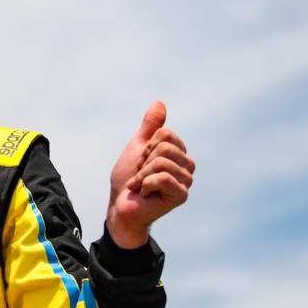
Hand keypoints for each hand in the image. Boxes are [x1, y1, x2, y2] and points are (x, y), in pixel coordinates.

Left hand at [106, 101, 194, 249]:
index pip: (166, 134)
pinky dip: (146, 184)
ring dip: (143, 174)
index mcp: (179, 153)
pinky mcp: (182, 195)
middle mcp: (187, 166)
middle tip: (140, 176)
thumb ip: (149, 127)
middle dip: (144, 161)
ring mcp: (186, 181)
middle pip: (164, 146)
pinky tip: (145, 194)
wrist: (120, 206)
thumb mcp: (137, 147)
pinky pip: (162, 177)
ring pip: (162, 161)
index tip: (141, 162)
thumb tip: (159, 102)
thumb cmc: (128, 178)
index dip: (146, 146)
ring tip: (142, 186)